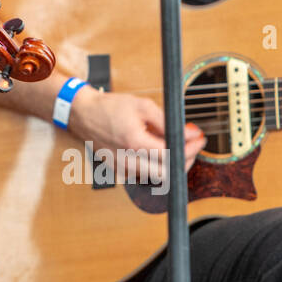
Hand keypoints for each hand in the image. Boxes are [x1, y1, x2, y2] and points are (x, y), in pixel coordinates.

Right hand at [66, 87, 205, 182]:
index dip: (190, 148)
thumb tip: (189, 132)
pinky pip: (143, 174)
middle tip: (192, 146)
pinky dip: (156, 165)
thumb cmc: (109, 107)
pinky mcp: (118, 170)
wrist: (83, 113)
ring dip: (171, 164)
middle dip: (185, 160)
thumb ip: (167, 121)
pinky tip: (157, 151)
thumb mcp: (142, 105)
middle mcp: (127, 160)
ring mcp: (122, 167)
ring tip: (177, 147)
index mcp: (134, 142)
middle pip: (167, 173)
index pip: (170, 155)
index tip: (198, 139)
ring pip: (156, 177)